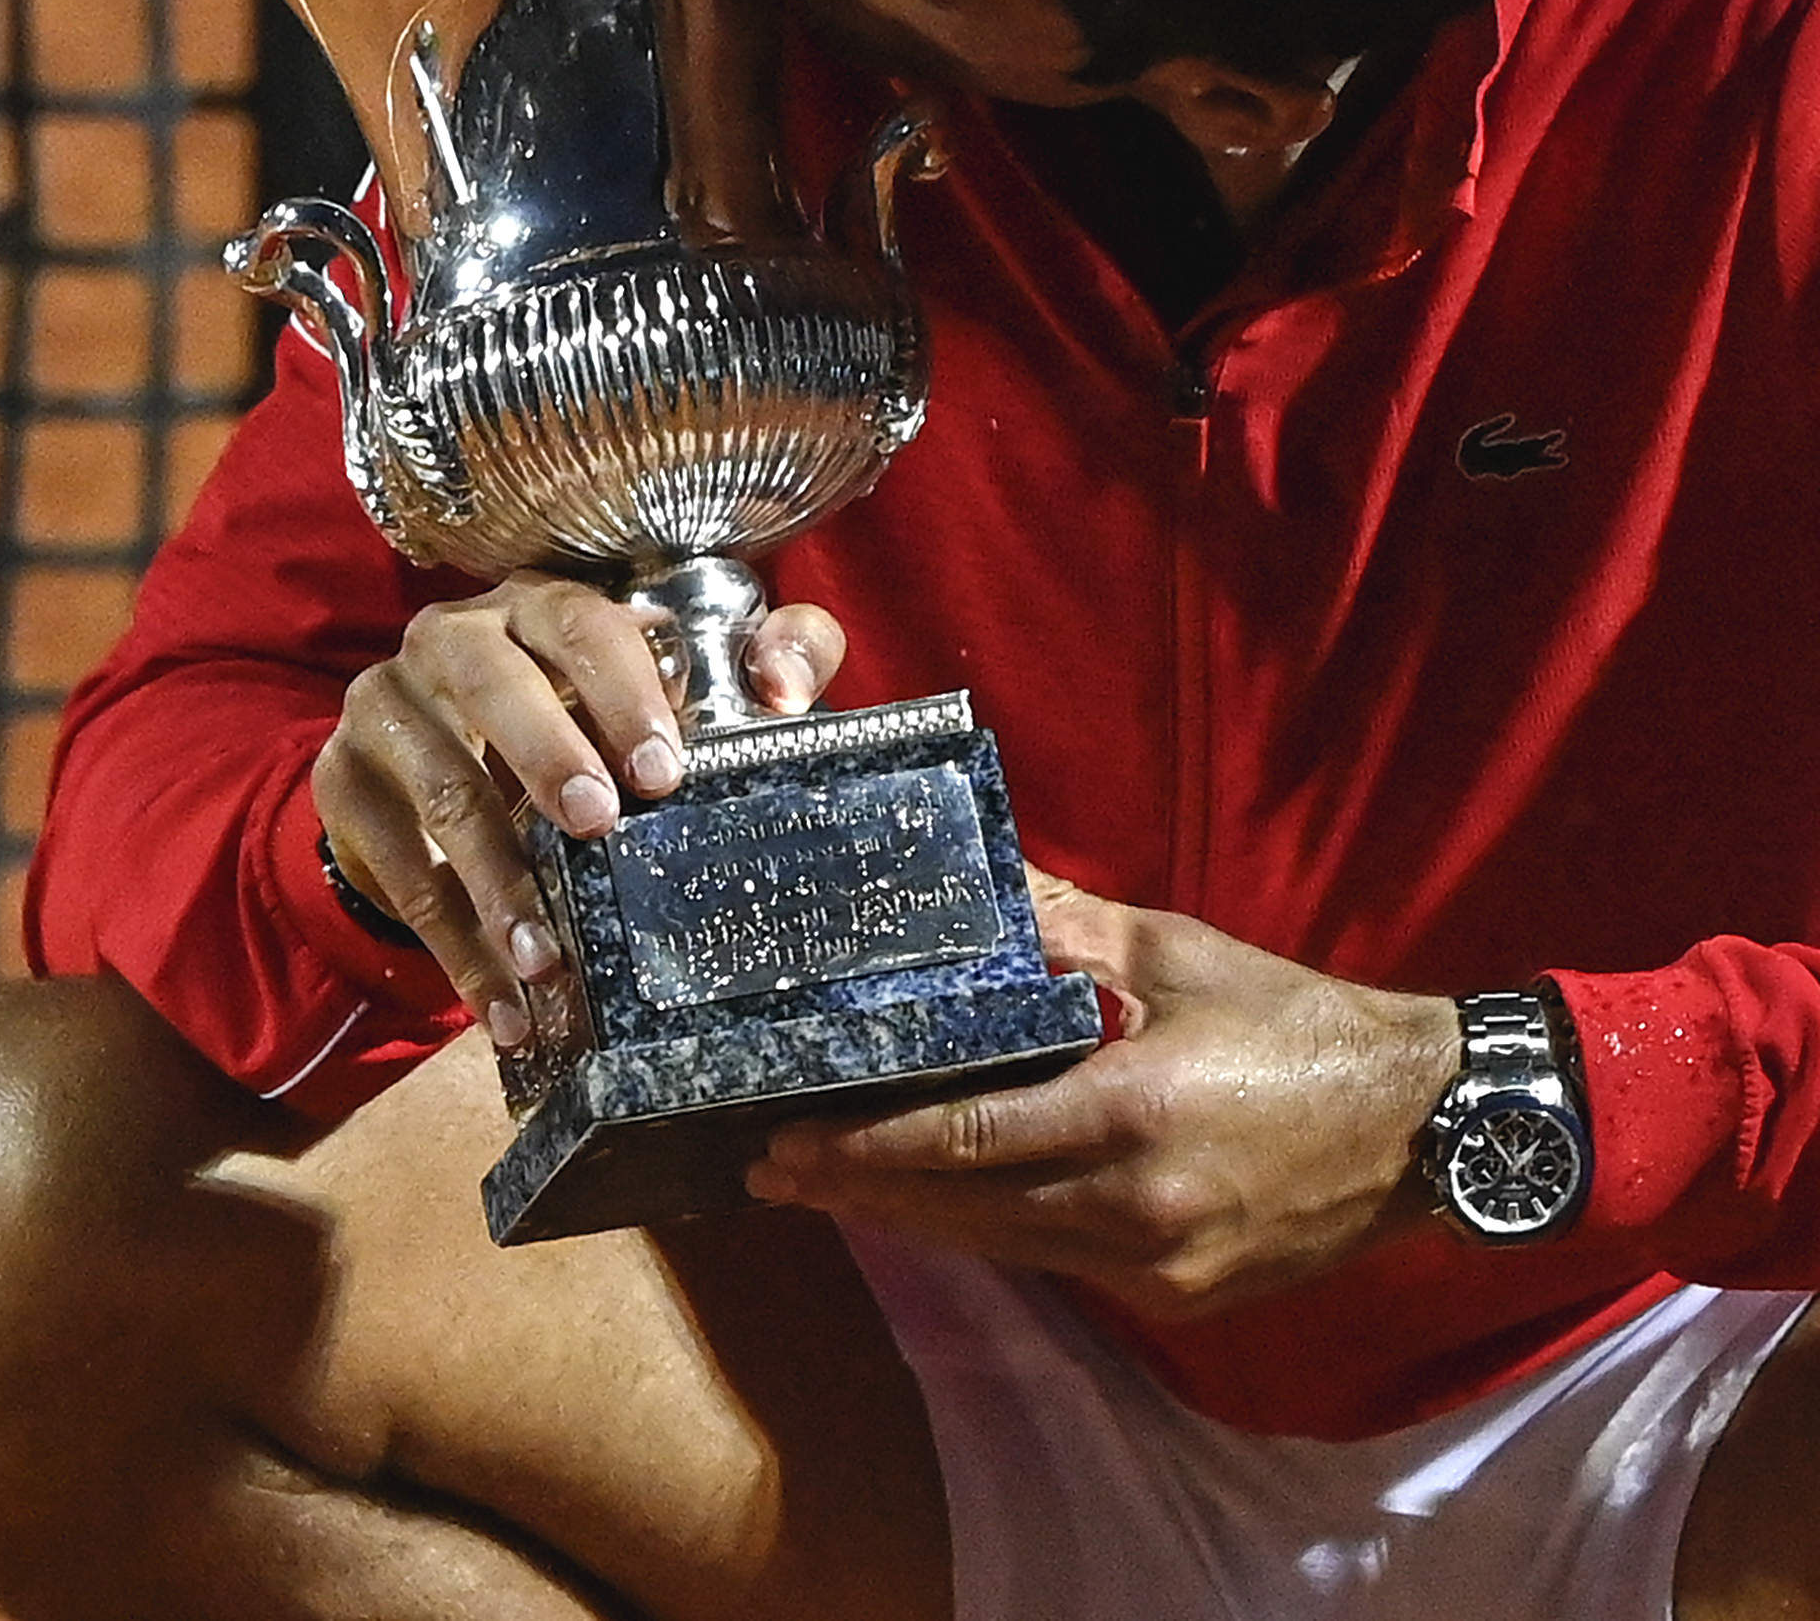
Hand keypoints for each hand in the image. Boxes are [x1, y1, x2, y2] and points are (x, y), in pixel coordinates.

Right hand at [305, 574, 845, 1048]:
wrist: (435, 775)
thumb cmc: (583, 729)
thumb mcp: (666, 692)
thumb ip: (756, 661)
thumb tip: (789, 689)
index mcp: (536, 608)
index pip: (578, 621)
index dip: (621, 688)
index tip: (662, 770)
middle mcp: (449, 640)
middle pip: (487, 679)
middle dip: (543, 753)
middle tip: (596, 827)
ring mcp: (383, 707)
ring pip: (438, 785)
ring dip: (494, 880)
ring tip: (546, 957)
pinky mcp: (342, 782)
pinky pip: (399, 871)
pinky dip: (455, 948)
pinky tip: (505, 1005)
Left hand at [744, 875, 1465, 1318]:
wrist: (1429, 1128)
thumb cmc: (1301, 1027)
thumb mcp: (1183, 955)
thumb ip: (1073, 935)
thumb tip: (984, 905)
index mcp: (1131, 1114)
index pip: (963, 1137)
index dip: (865, 1147)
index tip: (787, 1140)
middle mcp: (1135, 1204)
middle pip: (962, 1207)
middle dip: (859, 1190)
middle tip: (770, 1170)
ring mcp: (1159, 1263)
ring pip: (1001, 1246)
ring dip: (910, 1222)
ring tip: (826, 1192)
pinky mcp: (1179, 1295)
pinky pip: (1056, 1263)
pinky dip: (991, 1235)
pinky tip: (937, 1209)